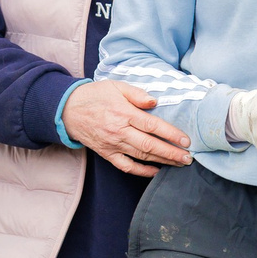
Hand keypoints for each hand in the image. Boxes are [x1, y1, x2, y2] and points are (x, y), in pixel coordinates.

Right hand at [62, 80, 191, 176]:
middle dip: (171, 153)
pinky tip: (155, 171)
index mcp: (123, 113)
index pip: (152, 126)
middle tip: (188, 158)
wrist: (68, 109)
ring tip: (179, 163)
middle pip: (150, 145)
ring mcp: (113, 144)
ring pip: (141, 157)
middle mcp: (119, 131)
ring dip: (162, 161)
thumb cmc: (94, 95)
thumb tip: (154, 101)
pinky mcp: (107, 153)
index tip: (186, 140)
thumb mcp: (116, 86)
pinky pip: (126, 166)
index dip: (171, 134)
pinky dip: (141, 171)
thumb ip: (137, 93)